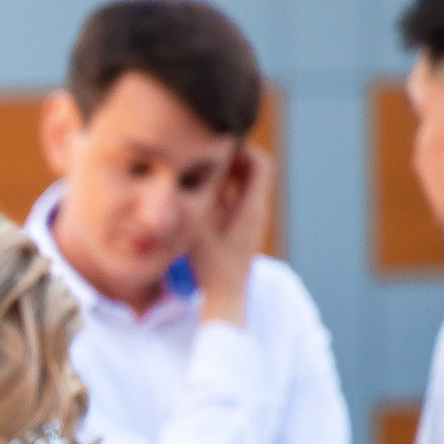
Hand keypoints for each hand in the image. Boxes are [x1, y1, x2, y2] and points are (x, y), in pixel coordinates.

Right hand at [190, 143, 273, 325]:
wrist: (225, 297)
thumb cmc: (212, 267)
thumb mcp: (198, 229)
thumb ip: (194, 200)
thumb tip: (183, 175)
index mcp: (252, 207)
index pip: (261, 163)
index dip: (242, 148)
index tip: (216, 146)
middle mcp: (256, 210)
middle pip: (253, 170)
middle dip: (231, 157)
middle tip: (204, 153)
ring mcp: (250, 219)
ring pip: (244, 184)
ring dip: (225, 173)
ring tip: (198, 169)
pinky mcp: (241, 228)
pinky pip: (236, 198)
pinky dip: (222, 190)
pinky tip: (198, 193)